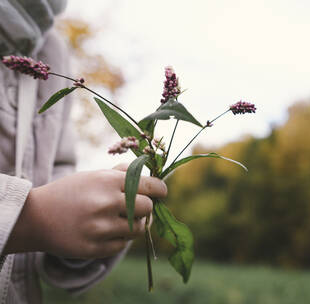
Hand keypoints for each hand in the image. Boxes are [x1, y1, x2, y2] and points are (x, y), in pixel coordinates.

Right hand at [4, 164, 166, 257]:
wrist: (35, 217)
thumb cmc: (70, 192)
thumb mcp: (93, 176)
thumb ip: (122, 174)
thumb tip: (150, 174)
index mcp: (108, 181)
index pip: (151, 186)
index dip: (160, 190)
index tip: (162, 193)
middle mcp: (106, 203)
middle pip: (147, 208)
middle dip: (146, 207)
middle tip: (139, 207)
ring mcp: (100, 228)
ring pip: (139, 229)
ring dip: (136, 224)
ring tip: (124, 219)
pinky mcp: (95, 248)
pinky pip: (123, 245)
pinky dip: (121, 238)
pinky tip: (109, 231)